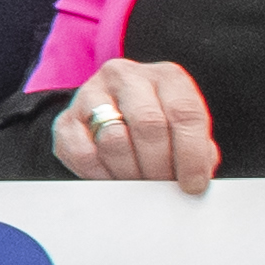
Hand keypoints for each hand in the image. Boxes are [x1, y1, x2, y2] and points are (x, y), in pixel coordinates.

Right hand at [45, 58, 219, 188]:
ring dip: (131, 173)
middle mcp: (127, 76)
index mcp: (166, 76)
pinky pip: (84, 154)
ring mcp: (91, 94)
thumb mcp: (184, 131)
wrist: (113, 117)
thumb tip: (195, 178)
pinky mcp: (66, 120)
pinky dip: (102, 175)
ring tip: (141, 186)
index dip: (192, 155)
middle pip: (148, 125)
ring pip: (114, 140)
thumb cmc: (160, 129)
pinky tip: (114, 180)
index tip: (193, 185)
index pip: (184, 113)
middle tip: (163, 188)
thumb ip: (198, 150)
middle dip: (159, 166)